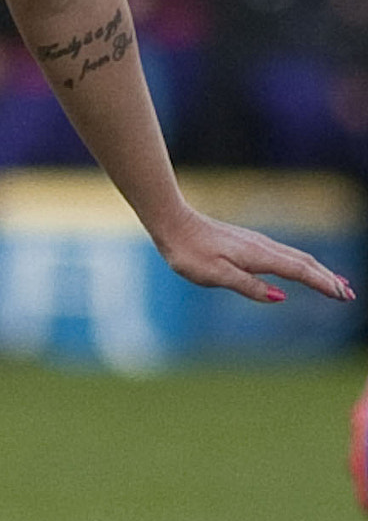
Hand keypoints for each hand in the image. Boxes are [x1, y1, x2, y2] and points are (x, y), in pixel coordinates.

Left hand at [152, 204, 355, 306]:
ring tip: (336, 285)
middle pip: (304, 262)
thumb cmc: (188, 252)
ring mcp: (256, 242)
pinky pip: (283, 254)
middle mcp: (262, 246)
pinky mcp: (248, 242)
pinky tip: (301, 270)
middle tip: (350, 295)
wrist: (171, 222)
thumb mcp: (215, 275)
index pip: (300, 271)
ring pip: (296, 257)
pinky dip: (302, 264)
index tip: (344, 296)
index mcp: (258, 256)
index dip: (323, 284)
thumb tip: (280, 297)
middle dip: (328, 278)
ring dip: (318, 271)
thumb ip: (248, 286)